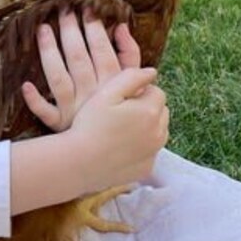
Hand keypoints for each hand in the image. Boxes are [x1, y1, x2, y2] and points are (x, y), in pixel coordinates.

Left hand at [22, 9, 140, 131]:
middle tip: (63, 11)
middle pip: (77, 58)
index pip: (101, 49)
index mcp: (112, 82)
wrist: (113, 145)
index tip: (86, 9)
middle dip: (70, 32)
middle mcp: (92, 93)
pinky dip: (35, 101)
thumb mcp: (133, 81)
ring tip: (43, 29)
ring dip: (49, 53)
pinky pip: (46, 113)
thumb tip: (120, 26)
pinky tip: (26, 85)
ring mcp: (74, 108)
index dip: (93, 28)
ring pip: (58, 78)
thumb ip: (130, 54)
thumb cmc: (123, 107)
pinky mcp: (60, 123)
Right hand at [67, 65, 168, 191]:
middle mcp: (158, 133)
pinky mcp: (146, 168)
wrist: (79, 162)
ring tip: (120, 129)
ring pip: (158, 131)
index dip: (139, 92)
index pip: (156, 92)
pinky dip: (141, 147)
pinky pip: (150, 151)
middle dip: (146, 108)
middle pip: (160, 112)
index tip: (120, 99)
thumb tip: (152, 72)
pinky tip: (120, 147)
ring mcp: (153, 153)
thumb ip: (131, 77)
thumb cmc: (90, 125)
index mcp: (150, 111)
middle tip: (120, 113)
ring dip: (146, 127)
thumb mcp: (106, 93)